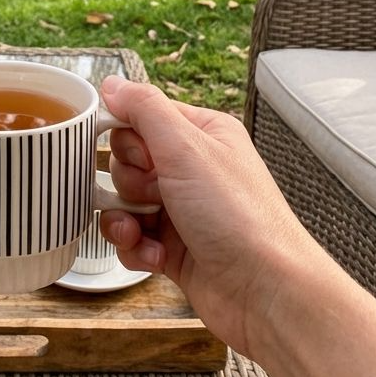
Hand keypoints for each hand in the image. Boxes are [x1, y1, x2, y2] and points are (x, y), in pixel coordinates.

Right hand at [98, 76, 318, 357]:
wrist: (264, 292)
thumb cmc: (238, 217)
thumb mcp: (187, 148)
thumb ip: (144, 109)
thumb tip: (111, 84)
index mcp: (201, 135)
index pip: (139, 118)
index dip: (128, 139)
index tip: (142, 157)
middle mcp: (191, 169)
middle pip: (124, 162)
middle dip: (128, 182)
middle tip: (156, 195)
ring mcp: (180, 210)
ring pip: (122, 202)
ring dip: (124, 218)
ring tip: (145, 231)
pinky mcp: (172, 247)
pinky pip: (130, 239)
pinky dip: (134, 248)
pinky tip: (156, 257)